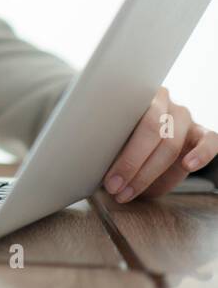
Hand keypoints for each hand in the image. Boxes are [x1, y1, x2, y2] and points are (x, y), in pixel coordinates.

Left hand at [102, 86, 216, 201]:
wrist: (149, 139)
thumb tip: (82, 158)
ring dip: (149, 173)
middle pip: (150, 131)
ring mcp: (184, 116)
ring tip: (129, 192)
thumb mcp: (111, 137)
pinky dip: (201, 153)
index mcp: (135, 94)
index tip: (104, 174)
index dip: (115, 148)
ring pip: (171, 143)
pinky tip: (189, 165)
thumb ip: (104, 140)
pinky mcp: (202, 132)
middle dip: (130, 165)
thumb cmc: (123, 138)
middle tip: (113, 187)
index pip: (127, 115)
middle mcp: (162, 101)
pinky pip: (210, 141)